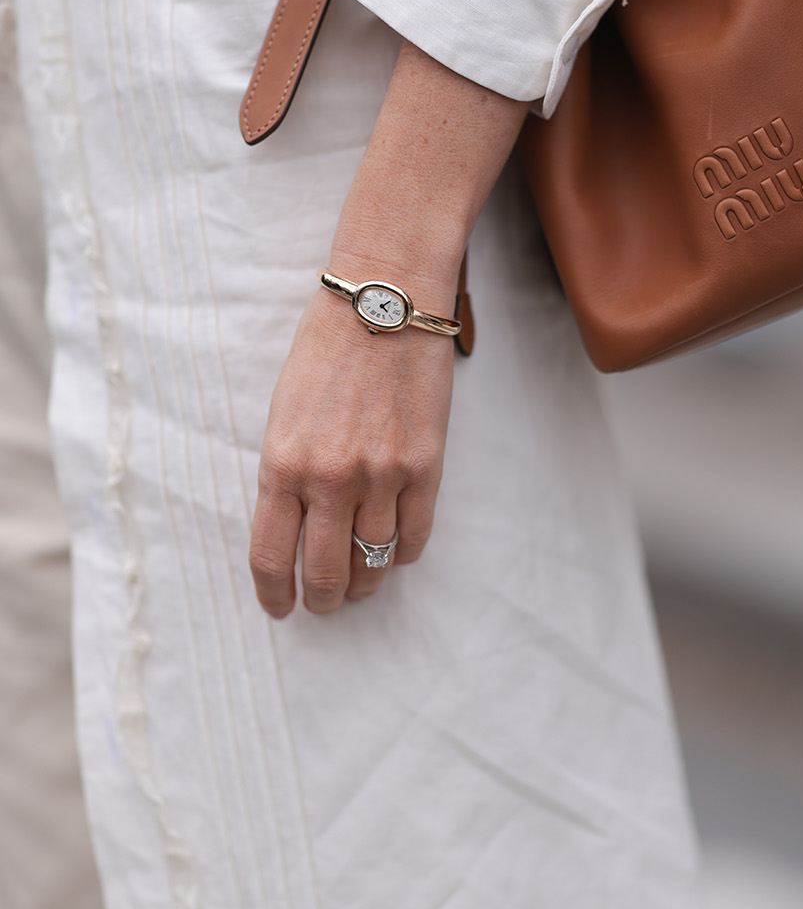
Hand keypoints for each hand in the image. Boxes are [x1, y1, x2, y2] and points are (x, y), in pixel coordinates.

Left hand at [246, 38, 527, 618]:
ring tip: (360, 584)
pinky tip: (396, 551)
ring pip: (373, 563)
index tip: (279, 608)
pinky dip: (404, 553)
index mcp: (281, 464)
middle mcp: (328, 479)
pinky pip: (415, 536)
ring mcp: (381, 476)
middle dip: (321, 600)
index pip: (270, 556)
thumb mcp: (283, 412)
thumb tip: (293, 525)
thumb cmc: (327, 347)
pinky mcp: (425, 466)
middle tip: (323, 605)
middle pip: (324, 573)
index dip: (274, 593)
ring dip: (364, 583)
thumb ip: (285, 471)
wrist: (386, 300)